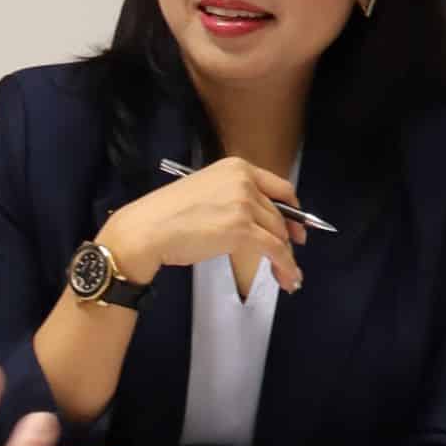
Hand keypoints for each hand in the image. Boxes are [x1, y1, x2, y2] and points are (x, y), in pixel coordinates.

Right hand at [101, 158, 305, 291]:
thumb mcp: (206, 192)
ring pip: (279, 234)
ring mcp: (244, 204)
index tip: (296, 227)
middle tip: (289, 258)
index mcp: (236, 167)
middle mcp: (244, 181)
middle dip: (288, 239)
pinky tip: (288, 279)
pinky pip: (275, 250)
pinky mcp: (242, 230)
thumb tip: (261, 222)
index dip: (292, 209)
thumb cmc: (168, 214)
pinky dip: (285, 266)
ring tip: (288, 277)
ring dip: (287, 258)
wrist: (148, 229)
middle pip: (279, 214)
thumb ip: (234, 199)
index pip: (279, 187)